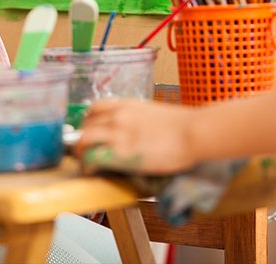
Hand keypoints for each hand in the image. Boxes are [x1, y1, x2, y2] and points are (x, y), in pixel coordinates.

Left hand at [76, 99, 200, 173]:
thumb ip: (138, 119)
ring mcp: (118, 133)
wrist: (194, 132)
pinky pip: (93, 157)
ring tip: (85, 162)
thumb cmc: (184, 125)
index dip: (89, 121)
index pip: (95, 108)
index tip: (91, 131)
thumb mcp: (154, 113)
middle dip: (83, 138)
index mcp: (127, 105)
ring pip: (84, 140)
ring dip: (81, 152)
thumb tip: (134, 131)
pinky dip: (89, 164)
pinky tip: (93, 170)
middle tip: (85, 149)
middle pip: (86, 124)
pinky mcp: (122, 153)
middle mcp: (118, 116)